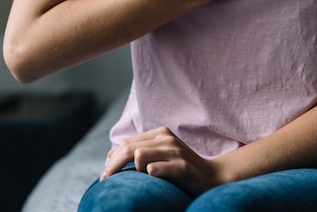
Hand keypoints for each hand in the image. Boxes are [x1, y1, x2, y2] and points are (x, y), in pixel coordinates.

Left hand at [101, 127, 222, 195]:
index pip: (127, 143)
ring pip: (138, 157)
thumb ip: (140, 151)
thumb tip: (110, 154)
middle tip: (105, 180)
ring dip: (134, 171)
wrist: (212, 177)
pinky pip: (153, 169)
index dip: (112, 158)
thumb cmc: (182, 168)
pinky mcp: (181, 166)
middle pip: (129, 149)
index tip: (105, 173)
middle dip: (112, 166)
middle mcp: (167, 138)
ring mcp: (175, 151)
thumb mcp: (161, 155)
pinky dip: (149, 176)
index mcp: (161, 133)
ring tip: (141, 180)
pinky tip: (154, 182)